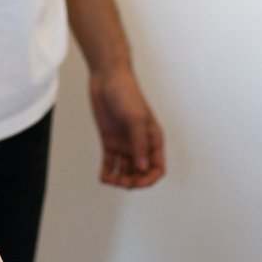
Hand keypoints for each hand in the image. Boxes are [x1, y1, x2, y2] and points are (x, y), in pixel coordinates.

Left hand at [91, 66, 165, 187]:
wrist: (107, 79)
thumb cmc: (126, 93)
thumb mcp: (135, 119)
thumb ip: (139, 144)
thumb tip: (141, 167)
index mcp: (153, 139)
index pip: (157, 167)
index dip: (149, 179)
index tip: (136, 182)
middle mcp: (140, 144)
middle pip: (140, 172)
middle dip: (132, 181)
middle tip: (121, 182)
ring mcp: (125, 143)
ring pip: (125, 170)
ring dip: (119, 179)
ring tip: (110, 180)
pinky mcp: (110, 141)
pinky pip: (110, 162)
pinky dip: (107, 172)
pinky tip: (104, 177)